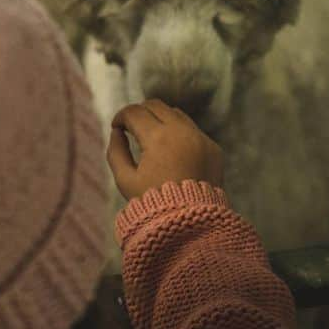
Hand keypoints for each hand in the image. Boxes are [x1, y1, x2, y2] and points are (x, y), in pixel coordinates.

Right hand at [107, 99, 224, 200]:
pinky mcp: (213, 148)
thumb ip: (116, 151)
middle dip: (140, 112)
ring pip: (176, 114)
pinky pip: (193, 130)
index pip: (135, 112)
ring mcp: (200, 138)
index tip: (116, 127)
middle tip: (131, 127)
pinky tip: (171, 151)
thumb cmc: (154, 204)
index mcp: (157, 138)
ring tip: (150, 137)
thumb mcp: (125, 180)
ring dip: (160, 119)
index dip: (121, 116)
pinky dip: (178, 133)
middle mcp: (182, 132)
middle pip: (156, 105)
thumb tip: (116, 132)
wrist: (191, 223)